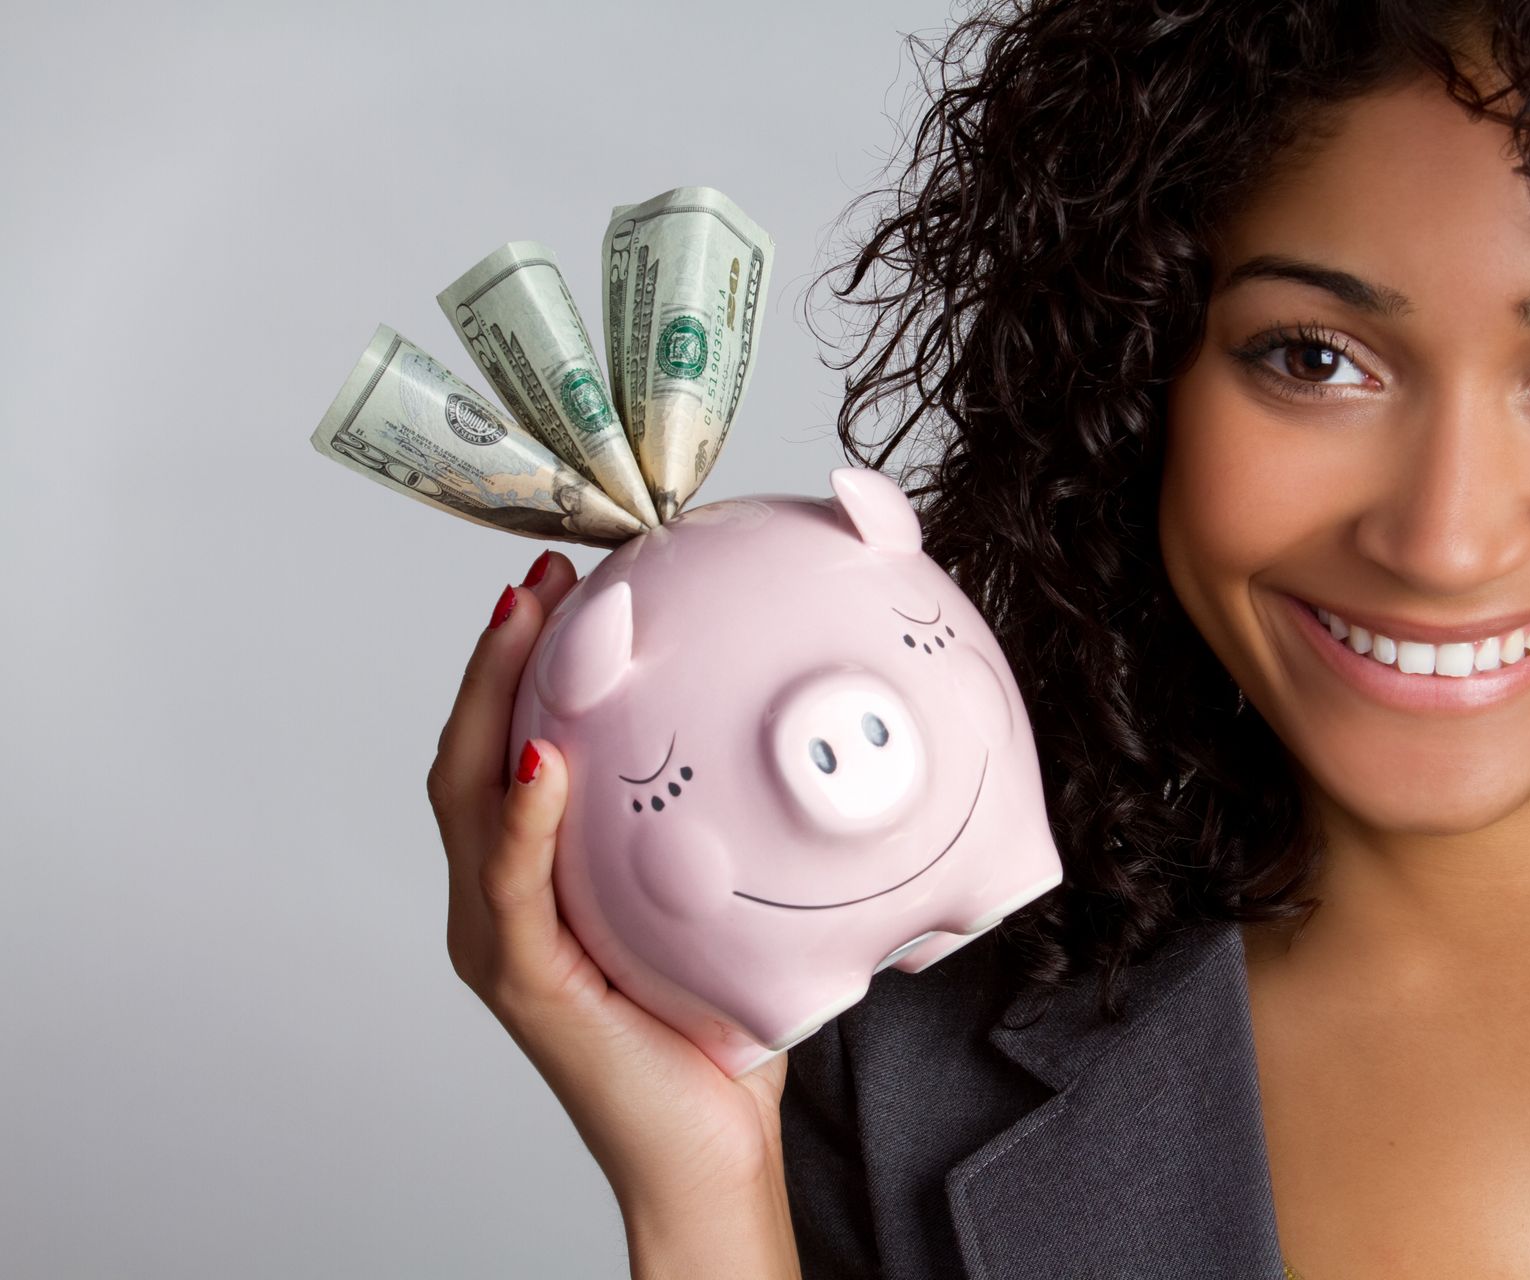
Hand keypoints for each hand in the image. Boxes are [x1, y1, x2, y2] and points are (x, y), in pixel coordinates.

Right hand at [426, 549, 797, 1257]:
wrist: (709, 1147)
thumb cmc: (713, 1025)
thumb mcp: (713, 896)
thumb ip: (711, 822)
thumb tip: (780, 724)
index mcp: (536, 876)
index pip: (509, 745)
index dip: (521, 661)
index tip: (563, 582)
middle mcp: (501, 899)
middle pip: (471, 752)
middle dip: (498, 657)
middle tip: (542, 579)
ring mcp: (500, 939)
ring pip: (468, 798)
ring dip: (493, 704)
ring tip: (525, 626)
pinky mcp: (522, 979)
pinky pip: (510, 886)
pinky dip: (520, 820)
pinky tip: (544, 765)